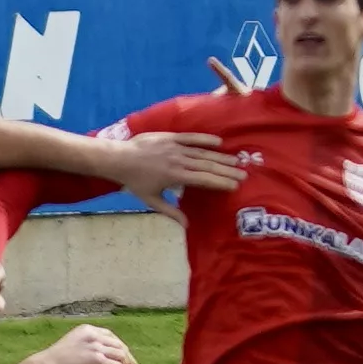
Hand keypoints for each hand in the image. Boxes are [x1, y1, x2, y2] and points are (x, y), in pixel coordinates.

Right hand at [31, 323, 138, 363]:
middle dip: (127, 356)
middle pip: (118, 344)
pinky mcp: (97, 361)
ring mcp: (96, 348)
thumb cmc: (53, 361)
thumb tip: (94, 357)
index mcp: (86, 329)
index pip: (109, 335)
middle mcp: (93, 336)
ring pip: (120, 356)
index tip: (124, 354)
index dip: (119, 345)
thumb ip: (84, 346)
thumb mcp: (70, 345)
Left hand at [81, 130, 248, 200]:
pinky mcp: (170, 137)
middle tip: (243, 175)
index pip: (204, 180)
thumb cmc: (134, 181)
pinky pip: (191, 137)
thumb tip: (186, 226)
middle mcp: (179, 161)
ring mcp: (175, 148)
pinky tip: (219, 142)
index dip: (220, 183)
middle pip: (208, 166)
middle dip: (227, 171)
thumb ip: (170, 212)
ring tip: (236, 162)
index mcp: (175, 177)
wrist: (119, 158)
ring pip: (202, 153)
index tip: (235, 186)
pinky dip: (205, 139)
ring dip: (220, 157)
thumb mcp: (150, 200)